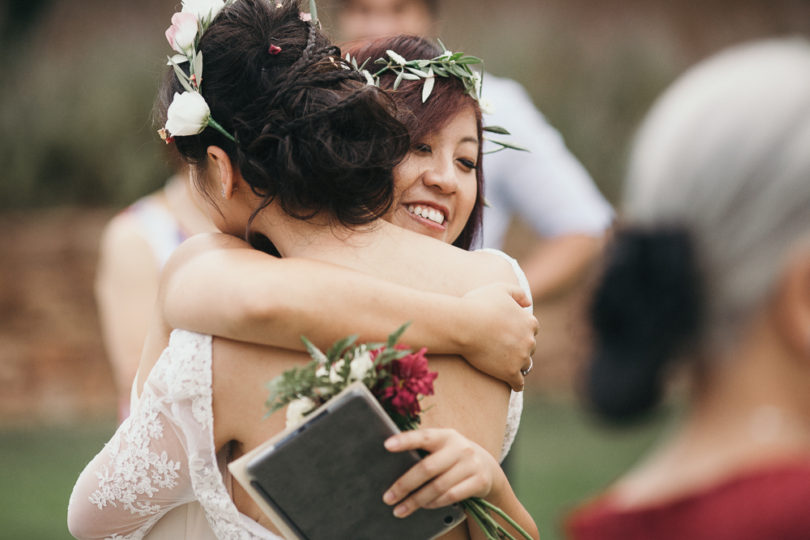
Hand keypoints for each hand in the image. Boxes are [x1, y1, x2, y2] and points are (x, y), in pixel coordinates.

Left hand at [381, 428, 506, 518]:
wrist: (488, 466)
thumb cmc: (454, 456)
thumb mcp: (442, 445)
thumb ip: (423, 449)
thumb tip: (392, 462)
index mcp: (446, 435)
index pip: (424, 436)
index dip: (406, 440)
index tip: (387, 445)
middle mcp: (460, 448)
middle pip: (427, 468)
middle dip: (405, 485)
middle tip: (388, 498)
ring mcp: (471, 465)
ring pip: (438, 486)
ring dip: (416, 501)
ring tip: (401, 508)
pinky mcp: (479, 481)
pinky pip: (451, 496)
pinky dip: (435, 503)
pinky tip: (424, 506)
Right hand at [460, 283, 537, 390]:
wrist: (465, 325)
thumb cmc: (478, 304)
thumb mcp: (500, 288)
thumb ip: (517, 293)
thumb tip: (528, 303)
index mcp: (529, 322)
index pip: (532, 329)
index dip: (520, 331)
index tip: (509, 333)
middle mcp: (530, 341)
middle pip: (529, 348)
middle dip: (520, 348)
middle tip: (504, 349)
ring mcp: (521, 358)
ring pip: (525, 365)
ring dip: (517, 365)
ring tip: (505, 366)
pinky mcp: (510, 373)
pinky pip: (519, 383)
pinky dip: (516, 383)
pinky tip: (510, 383)